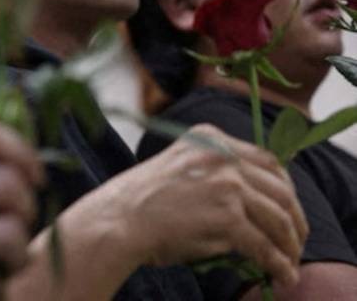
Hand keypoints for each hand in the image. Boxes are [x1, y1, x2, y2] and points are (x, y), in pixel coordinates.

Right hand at [86, 124, 306, 286]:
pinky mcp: (226, 216)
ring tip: (290, 263)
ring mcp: (226, 183)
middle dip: (295, 219)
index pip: (267, 160)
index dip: (285, 188)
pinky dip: (278, 263)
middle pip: (280, 188)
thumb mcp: (181, 168)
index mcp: (210, 138)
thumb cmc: (142, 201)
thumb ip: (215, 173)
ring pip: (278, 218)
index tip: (288, 210)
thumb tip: (257, 206)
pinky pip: (264, 244)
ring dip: (290, 245)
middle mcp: (222, 154)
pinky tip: (280, 275)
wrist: (118, 219)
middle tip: (295, 242)